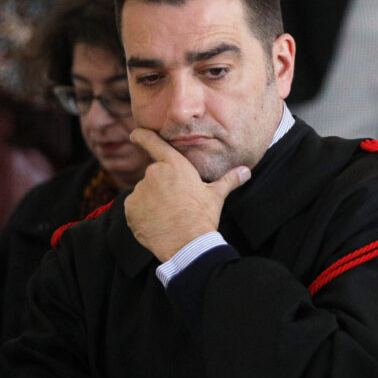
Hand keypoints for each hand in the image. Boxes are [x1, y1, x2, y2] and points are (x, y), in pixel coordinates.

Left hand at [124, 128, 249, 262]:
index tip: (135, 133)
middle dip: (162, 186)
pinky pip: (135, 207)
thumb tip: (246, 171)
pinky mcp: (130, 209)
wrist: (186, 244)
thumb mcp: (216, 196)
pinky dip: (143, 213)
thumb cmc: (203, 216)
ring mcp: (140, 191)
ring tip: (168, 215)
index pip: (153, 142)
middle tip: (177, 203)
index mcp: (174, 165)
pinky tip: (157, 222)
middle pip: (154, 175)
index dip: (141, 136)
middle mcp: (153, 173)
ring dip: (152, 200)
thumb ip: (229, 180)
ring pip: (145, 192)